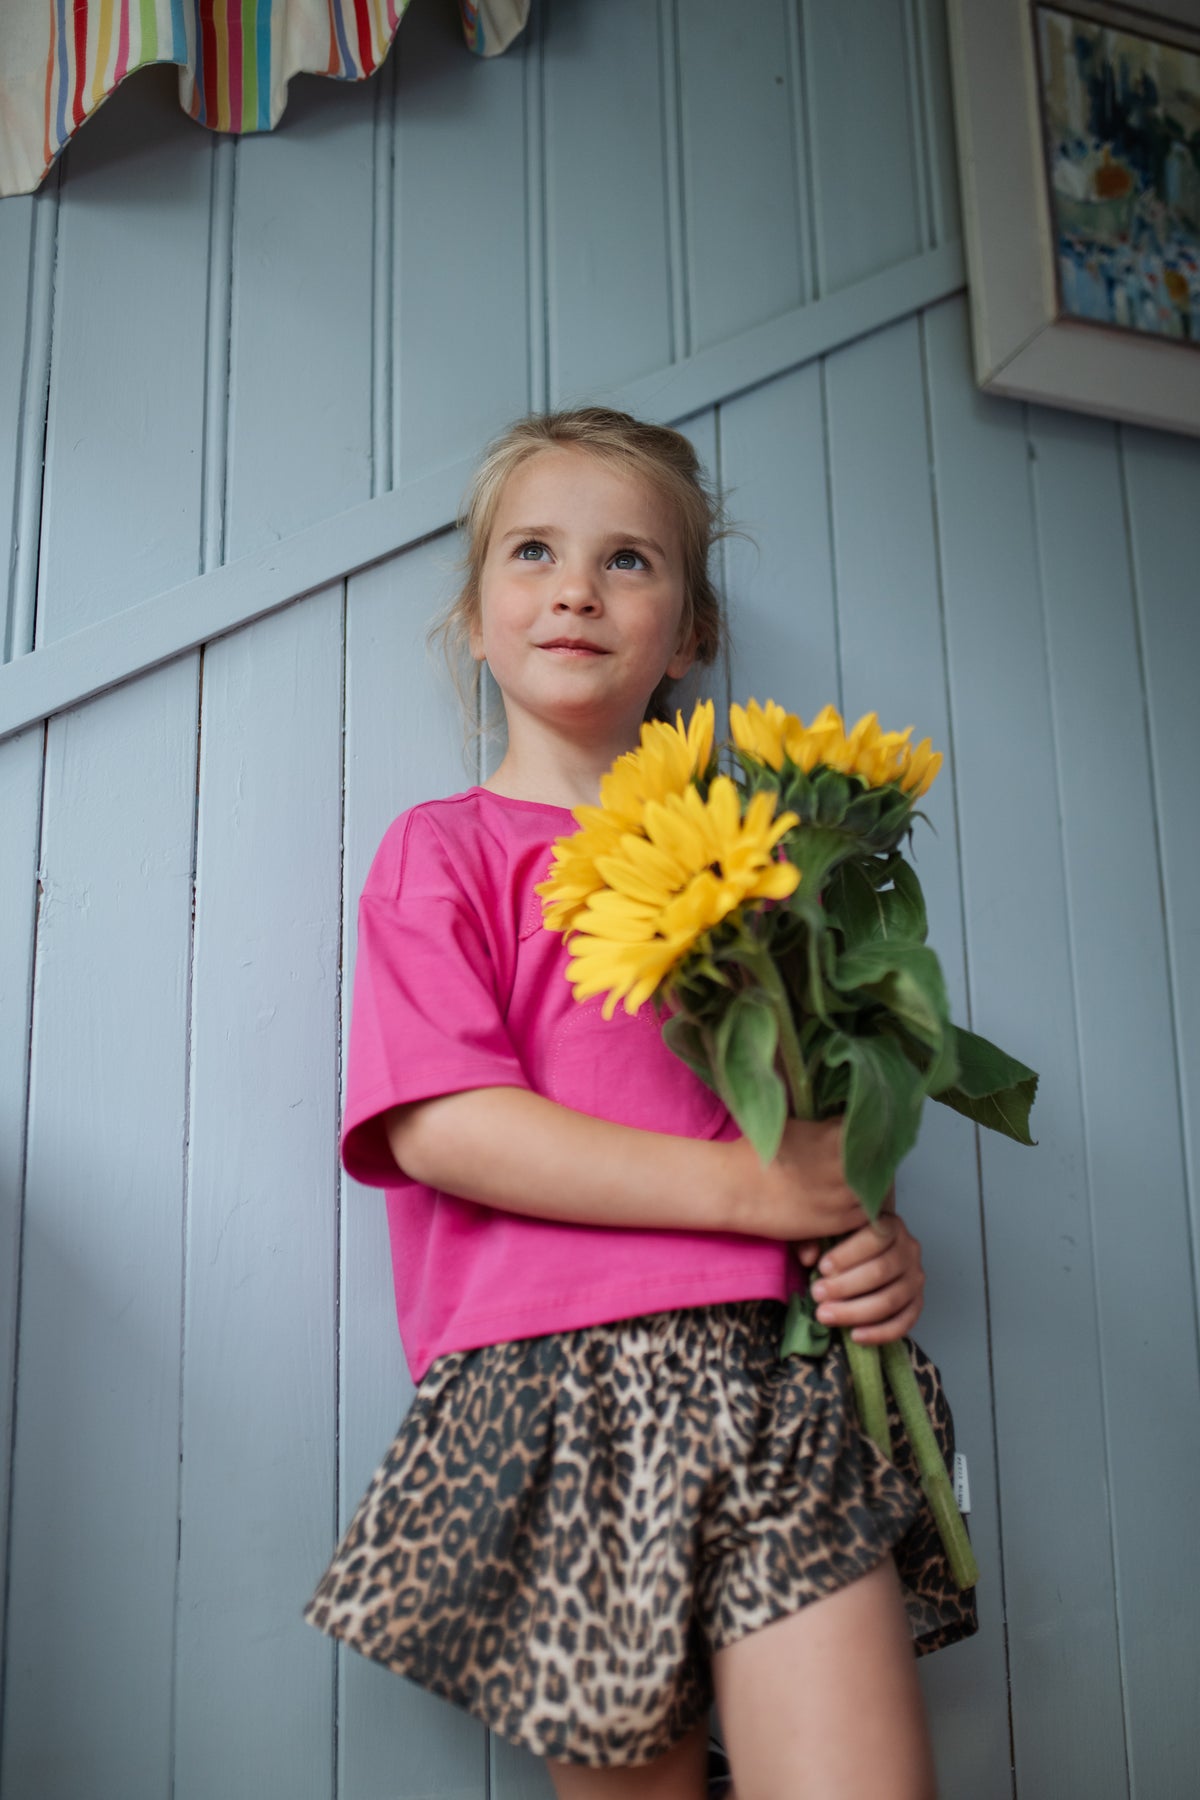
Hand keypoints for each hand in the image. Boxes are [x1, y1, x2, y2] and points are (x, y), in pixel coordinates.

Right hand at [746, 1117, 870, 1241]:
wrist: (734, 1187)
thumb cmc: (757, 1151)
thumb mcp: (795, 1127)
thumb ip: (825, 1128)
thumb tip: (843, 1124)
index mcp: (834, 1136)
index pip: (870, 1132)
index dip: (869, 1135)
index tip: (865, 1137)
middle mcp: (844, 1166)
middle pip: (879, 1161)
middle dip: (876, 1160)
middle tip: (869, 1159)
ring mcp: (842, 1195)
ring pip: (877, 1190)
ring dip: (873, 1185)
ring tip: (863, 1182)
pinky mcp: (836, 1221)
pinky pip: (867, 1215)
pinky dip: (865, 1208)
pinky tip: (854, 1201)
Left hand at [800, 1209, 924, 1344]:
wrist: (864, 1256)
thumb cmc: (842, 1242)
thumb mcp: (825, 1232)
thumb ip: (812, 1238)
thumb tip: (807, 1257)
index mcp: (890, 1224)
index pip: (874, 1238)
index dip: (848, 1254)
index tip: (822, 1267)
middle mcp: (909, 1249)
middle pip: (880, 1271)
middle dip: (845, 1286)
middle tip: (817, 1294)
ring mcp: (915, 1277)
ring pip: (890, 1300)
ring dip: (855, 1311)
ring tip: (825, 1315)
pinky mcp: (917, 1302)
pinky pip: (903, 1323)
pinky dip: (880, 1332)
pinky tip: (854, 1336)